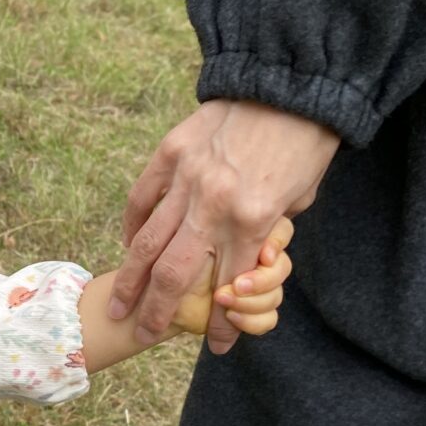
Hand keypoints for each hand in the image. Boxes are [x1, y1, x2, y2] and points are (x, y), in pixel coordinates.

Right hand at [111, 99, 337, 354]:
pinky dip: (132, 225)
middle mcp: (214, 205)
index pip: (230, 284)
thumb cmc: (306, 141)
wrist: (292, 80)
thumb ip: (268, 232)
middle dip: (158, 311)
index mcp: (253, 219)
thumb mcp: (299, 197)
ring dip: (131, 278)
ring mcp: (186, 179)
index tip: (215, 345)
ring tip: (119, 304)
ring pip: (148, 241)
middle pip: (175, 273)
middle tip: (143, 333)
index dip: (222, 322)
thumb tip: (245, 259)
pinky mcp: (170, 153)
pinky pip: (142, 198)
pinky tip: (128, 246)